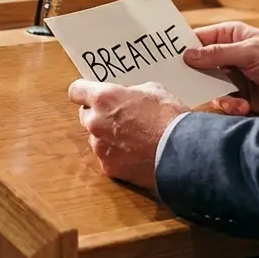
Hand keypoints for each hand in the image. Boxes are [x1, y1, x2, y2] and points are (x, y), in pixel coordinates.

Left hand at [68, 80, 185, 191]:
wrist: (183, 151)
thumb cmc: (170, 117)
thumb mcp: (152, 90)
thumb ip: (130, 92)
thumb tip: (126, 97)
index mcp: (103, 98)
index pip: (76, 90)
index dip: (84, 91)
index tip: (89, 93)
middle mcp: (95, 122)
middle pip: (85, 115)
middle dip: (98, 114)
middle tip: (119, 116)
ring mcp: (100, 147)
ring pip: (96, 138)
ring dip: (107, 136)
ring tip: (132, 138)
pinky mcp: (109, 167)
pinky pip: (107, 157)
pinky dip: (117, 155)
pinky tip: (136, 153)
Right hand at [183, 22, 258, 118]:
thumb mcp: (249, 53)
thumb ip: (218, 54)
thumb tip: (187, 55)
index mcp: (229, 36)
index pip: (197, 40)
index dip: (181, 48)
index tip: (165, 60)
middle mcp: (227, 56)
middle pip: (198, 65)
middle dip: (195, 78)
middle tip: (184, 86)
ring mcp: (232, 77)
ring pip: (208, 87)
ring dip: (217, 96)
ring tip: (233, 101)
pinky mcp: (239, 96)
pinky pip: (223, 102)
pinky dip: (230, 106)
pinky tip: (244, 106)